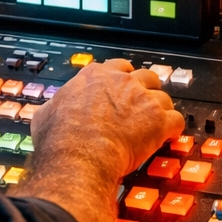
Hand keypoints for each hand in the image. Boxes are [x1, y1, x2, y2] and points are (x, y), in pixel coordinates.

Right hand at [29, 60, 184, 179]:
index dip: (122, 79)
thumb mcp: (45, 115)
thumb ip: (53, 107)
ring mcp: (142, 99)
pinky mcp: (158, 120)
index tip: (123, 88)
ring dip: (161, 110)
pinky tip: (169, 136)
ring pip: (163, 98)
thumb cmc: (61, 138)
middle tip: (144, 105)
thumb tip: (47, 112)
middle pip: (145, 76)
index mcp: (94, 77)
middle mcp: (121, 82)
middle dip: (146, 90)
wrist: (79, 154)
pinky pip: (176, 120)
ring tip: (158, 124)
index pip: (116, 67)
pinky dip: (174, 129)